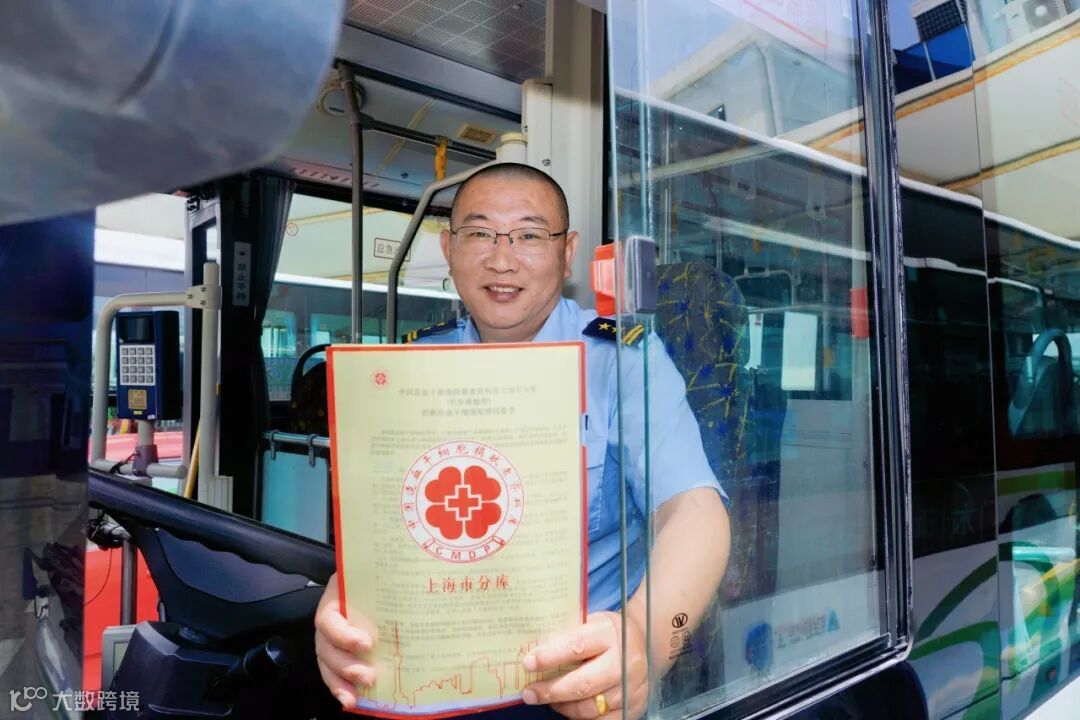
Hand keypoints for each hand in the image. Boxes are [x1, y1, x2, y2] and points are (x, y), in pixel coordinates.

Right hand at [313, 572, 378, 707]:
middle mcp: (330, 618)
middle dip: (345, 665)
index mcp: (336, 596)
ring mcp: (332, 637)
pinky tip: (351, 700)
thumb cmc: (380, 573)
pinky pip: (333, 673)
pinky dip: (340, 688)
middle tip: (369, 676)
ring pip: (327, 663)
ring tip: (357, 695)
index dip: (343, 635)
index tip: (366, 644)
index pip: (328, 618)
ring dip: (341, 682)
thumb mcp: (380, 571)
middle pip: (326, 646)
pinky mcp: (340, 652)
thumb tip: (420, 586)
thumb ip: (391, 578)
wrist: (379, 572)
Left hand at [521, 611, 648, 719]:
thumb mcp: (592, 624)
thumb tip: (532, 653)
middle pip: (582, 683)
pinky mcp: (633, 707)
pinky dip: (580, 718)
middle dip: (551, 690)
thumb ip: (568, 636)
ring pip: (589, 707)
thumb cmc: (608, 633)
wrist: (646, 644)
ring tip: (547, 700)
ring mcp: (630, 688)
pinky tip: (568, 709)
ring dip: (563, 706)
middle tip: (529, 693)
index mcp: (609, 634)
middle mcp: (623, 662)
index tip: (528, 664)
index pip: (576, 646)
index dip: (549, 656)